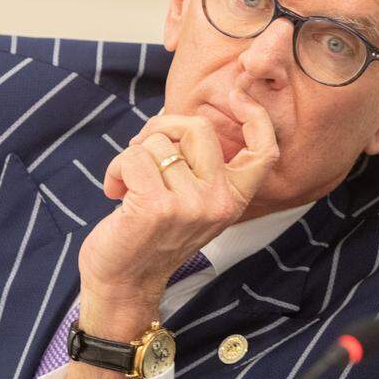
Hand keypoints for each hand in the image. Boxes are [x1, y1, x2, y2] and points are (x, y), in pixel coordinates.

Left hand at [74, 75, 279, 345]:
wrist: (124, 283)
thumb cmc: (152, 234)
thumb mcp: (192, 200)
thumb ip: (197, 165)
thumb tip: (175, 119)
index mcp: (234, 197)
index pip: (264, 150)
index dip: (255, 115)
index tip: (236, 95)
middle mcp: (219, 201)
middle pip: (198, 128)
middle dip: (162, 127)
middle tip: (141, 148)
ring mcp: (190, 205)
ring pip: (157, 143)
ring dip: (131, 158)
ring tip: (128, 186)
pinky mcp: (156, 206)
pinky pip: (133, 157)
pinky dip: (115, 169)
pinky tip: (114, 192)